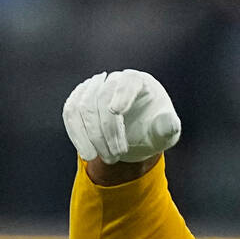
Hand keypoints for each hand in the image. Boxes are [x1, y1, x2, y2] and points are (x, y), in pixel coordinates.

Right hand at [62, 70, 180, 164]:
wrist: (137, 136)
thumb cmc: (154, 130)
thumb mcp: (165, 133)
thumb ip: (167, 128)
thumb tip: (168, 123)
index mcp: (139, 82)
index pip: (129, 81)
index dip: (122, 93)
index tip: (116, 111)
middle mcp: (115, 79)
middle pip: (102, 98)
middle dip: (107, 130)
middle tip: (117, 155)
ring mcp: (93, 88)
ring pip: (82, 106)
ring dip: (92, 136)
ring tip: (107, 159)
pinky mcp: (79, 99)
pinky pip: (71, 113)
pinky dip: (77, 134)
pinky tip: (87, 152)